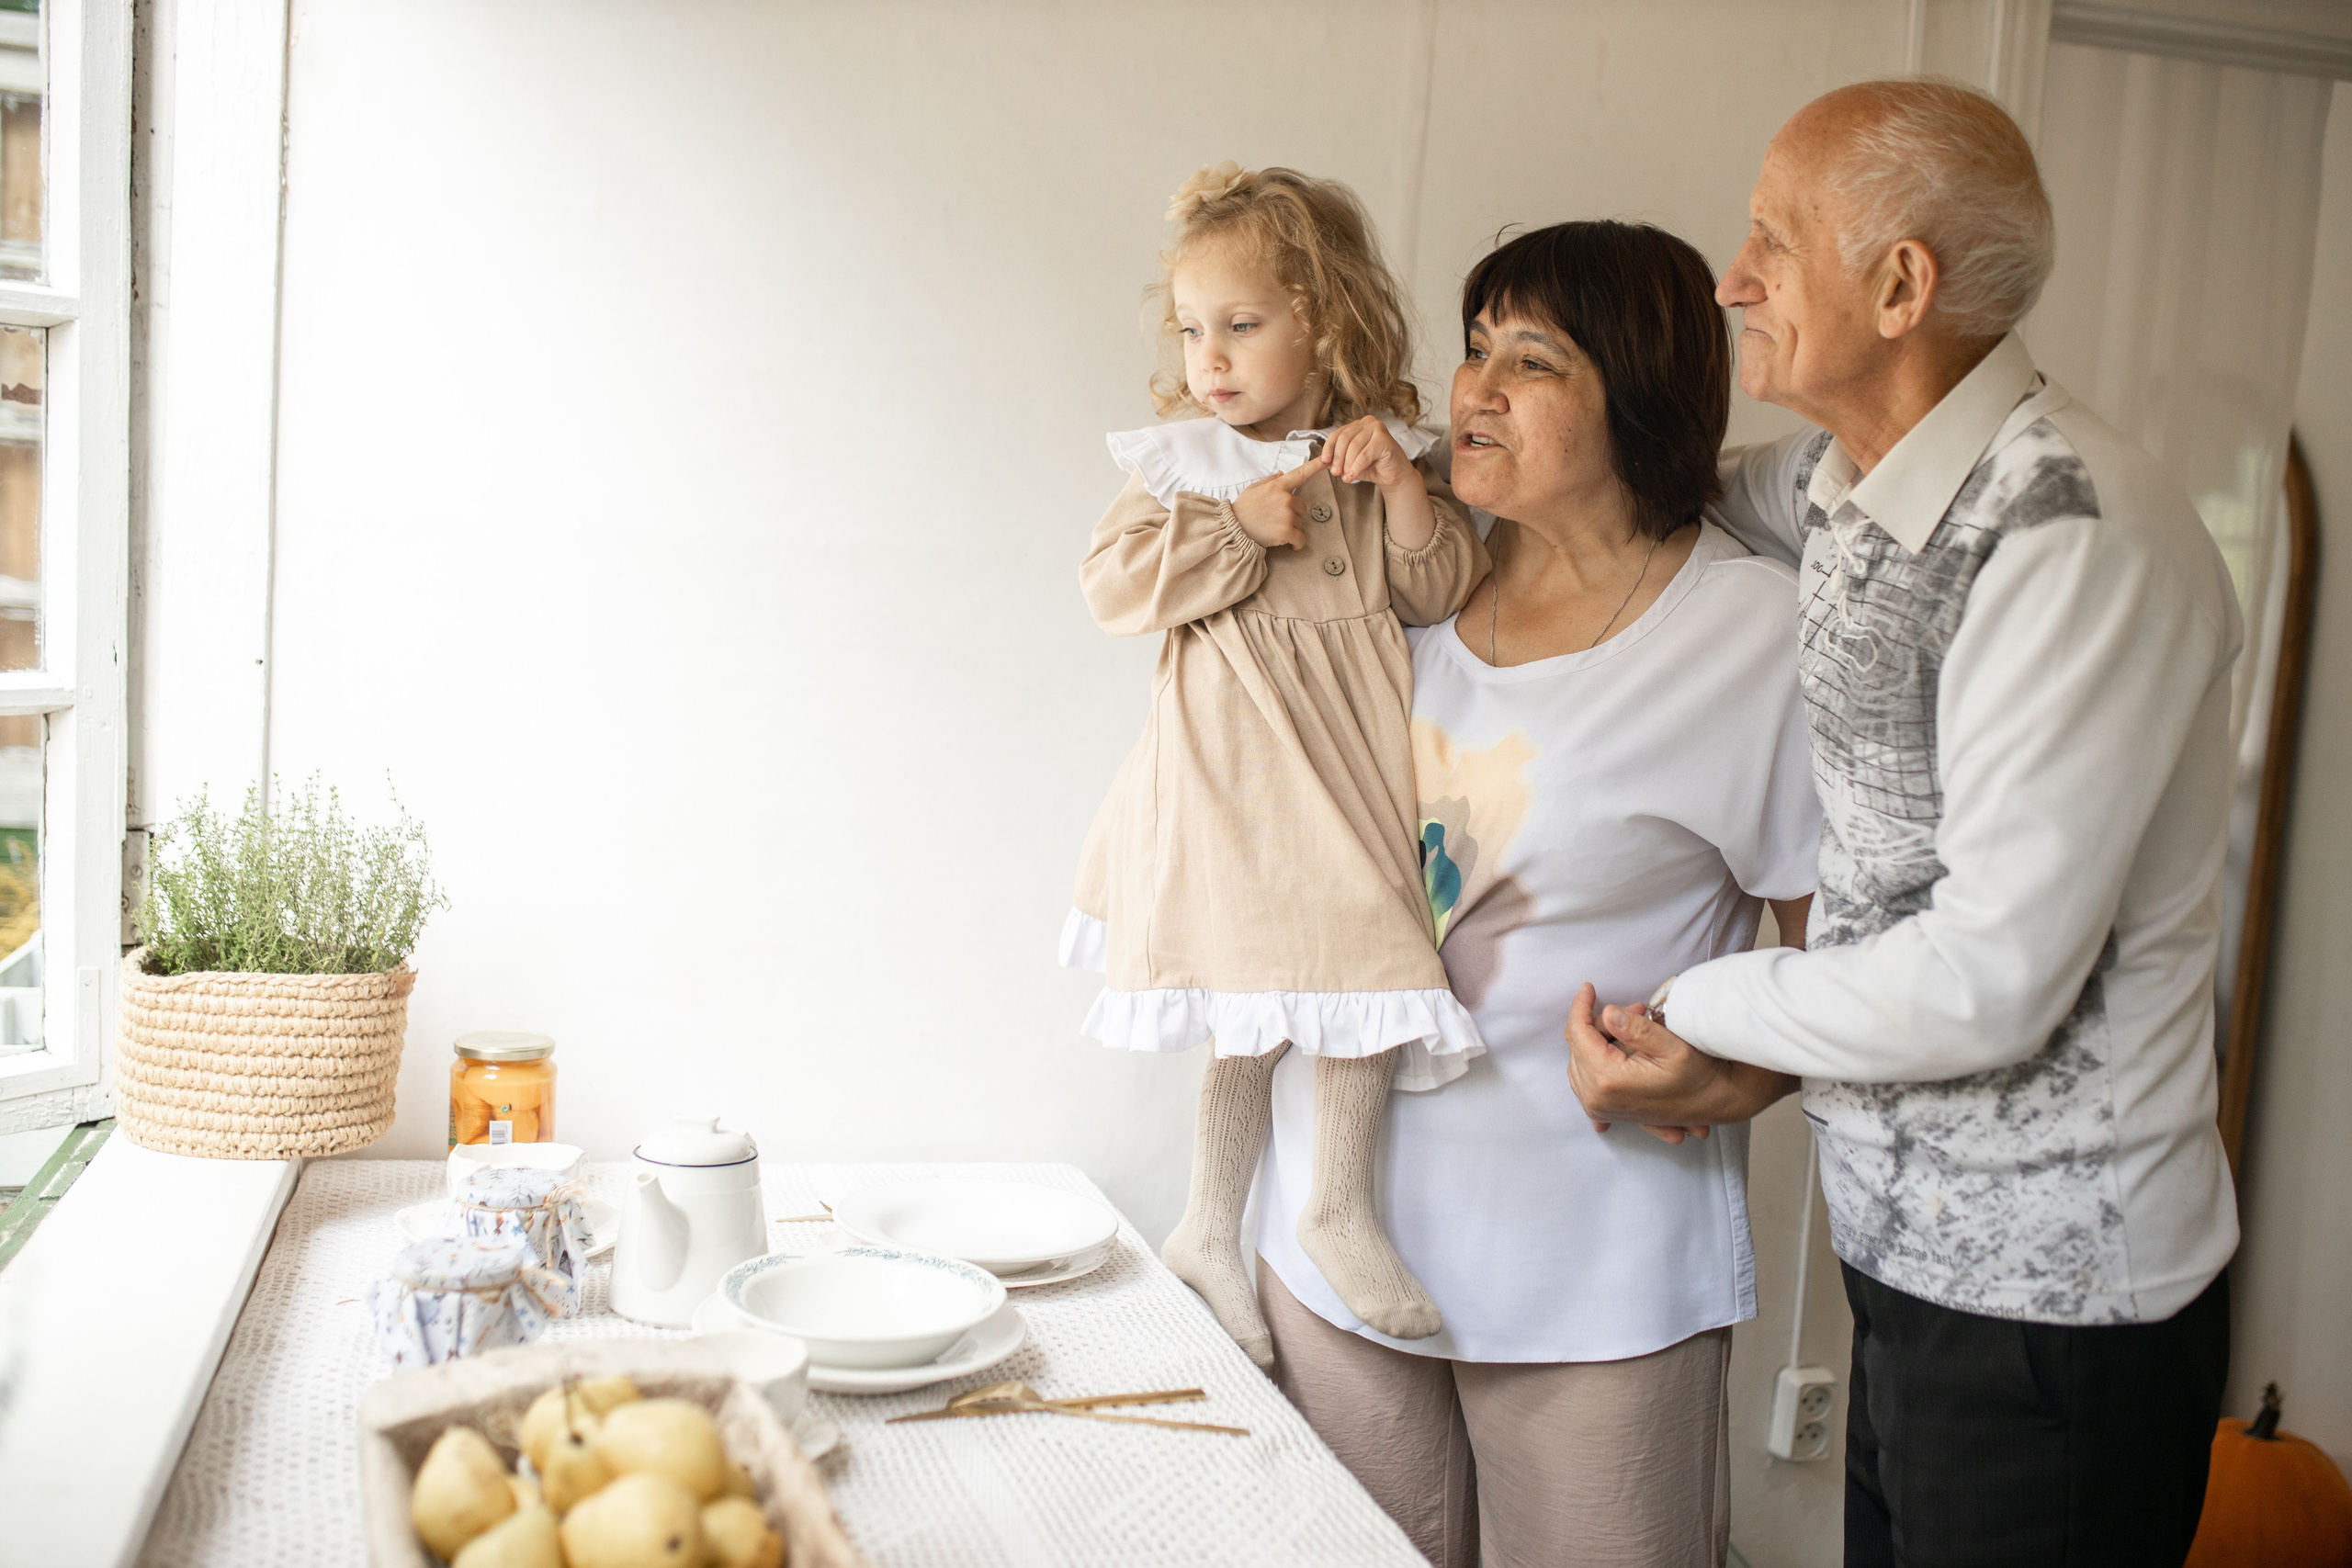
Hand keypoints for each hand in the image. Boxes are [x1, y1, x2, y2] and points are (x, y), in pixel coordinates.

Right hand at [1230, 453, 1327, 551]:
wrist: (1233, 529)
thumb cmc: (1242, 509)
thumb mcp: (1253, 489)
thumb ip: (1269, 481)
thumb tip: (1281, 473)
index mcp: (1277, 486)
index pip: (1300, 474)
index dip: (1315, 466)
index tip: (1327, 460)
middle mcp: (1285, 498)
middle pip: (1302, 506)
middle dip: (1293, 514)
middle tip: (1275, 520)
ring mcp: (1287, 515)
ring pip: (1300, 523)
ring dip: (1292, 528)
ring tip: (1274, 530)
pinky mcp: (1287, 531)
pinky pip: (1301, 539)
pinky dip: (1296, 544)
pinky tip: (1288, 545)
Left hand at [1324, 416, 1417, 489]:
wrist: (1394, 476)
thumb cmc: (1372, 468)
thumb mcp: (1350, 463)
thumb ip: (1337, 460)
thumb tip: (1322, 462)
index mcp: (1357, 425)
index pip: (1337, 434)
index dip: (1328, 448)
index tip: (1324, 462)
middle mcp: (1367, 422)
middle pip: (1344, 438)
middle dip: (1338, 458)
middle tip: (1335, 473)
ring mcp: (1377, 427)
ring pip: (1354, 446)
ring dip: (1348, 464)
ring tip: (1346, 478)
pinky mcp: (1384, 438)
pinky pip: (1365, 454)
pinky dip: (1357, 466)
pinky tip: (1352, 476)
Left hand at [1563, 983, 1796, 1139]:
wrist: (1712, 1104)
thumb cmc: (1697, 1076)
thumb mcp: (1673, 1047)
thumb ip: (1636, 1029)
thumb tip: (1607, 1012)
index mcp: (1607, 1079)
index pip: (1577, 1033)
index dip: (1581, 1006)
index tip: (1589, 987)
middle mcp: (1595, 1097)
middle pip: (1579, 1045)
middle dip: (1602, 1022)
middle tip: (1637, 1011)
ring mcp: (1596, 1107)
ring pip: (1581, 1059)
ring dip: (1602, 1039)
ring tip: (1637, 1031)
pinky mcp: (1602, 1111)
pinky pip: (1584, 1076)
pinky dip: (1597, 1058)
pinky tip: (1619, 1048)